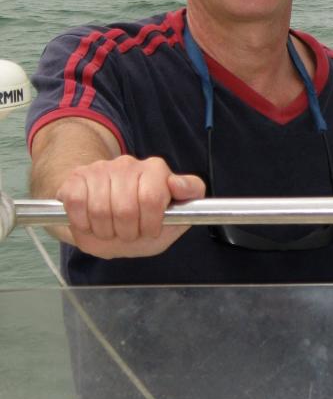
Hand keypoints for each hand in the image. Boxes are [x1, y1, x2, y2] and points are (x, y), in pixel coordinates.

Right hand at [56, 155, 204, 258]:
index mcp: (156, 171)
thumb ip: (190, 197)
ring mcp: (101, 169)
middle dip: (127, 232)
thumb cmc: (142, 221)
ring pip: (99, 209)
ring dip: (105, 231)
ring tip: (111, 230)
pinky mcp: (76, 178)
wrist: (104, 219)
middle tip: (129, 233)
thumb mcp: (174, 217)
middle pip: (125, 209)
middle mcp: (129, 164)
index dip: (150, 223)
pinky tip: (91, 223)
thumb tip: (177, 183)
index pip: (151, 198)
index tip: (150, 230)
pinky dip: (83, 223)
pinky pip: (77, 203)